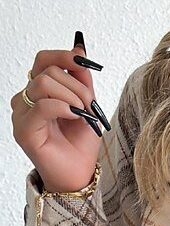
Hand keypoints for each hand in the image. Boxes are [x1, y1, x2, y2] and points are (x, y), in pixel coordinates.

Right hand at [10, 34, 105, 192]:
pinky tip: (74, 117)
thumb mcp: (87, 106)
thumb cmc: (80, 145)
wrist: (79, 174)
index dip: (63, 56)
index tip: (83, 61)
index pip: (44, 61)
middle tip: (90, 104)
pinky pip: (42, 106)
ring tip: (82, 114)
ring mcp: (23, 115)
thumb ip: (82, 81)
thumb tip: (79, 51)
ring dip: (71, 96)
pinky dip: (63, 107)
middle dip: (76, 85)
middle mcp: (28, 101)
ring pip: (43, 84)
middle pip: (47, 71)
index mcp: (41, 92)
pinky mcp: (23, 130)